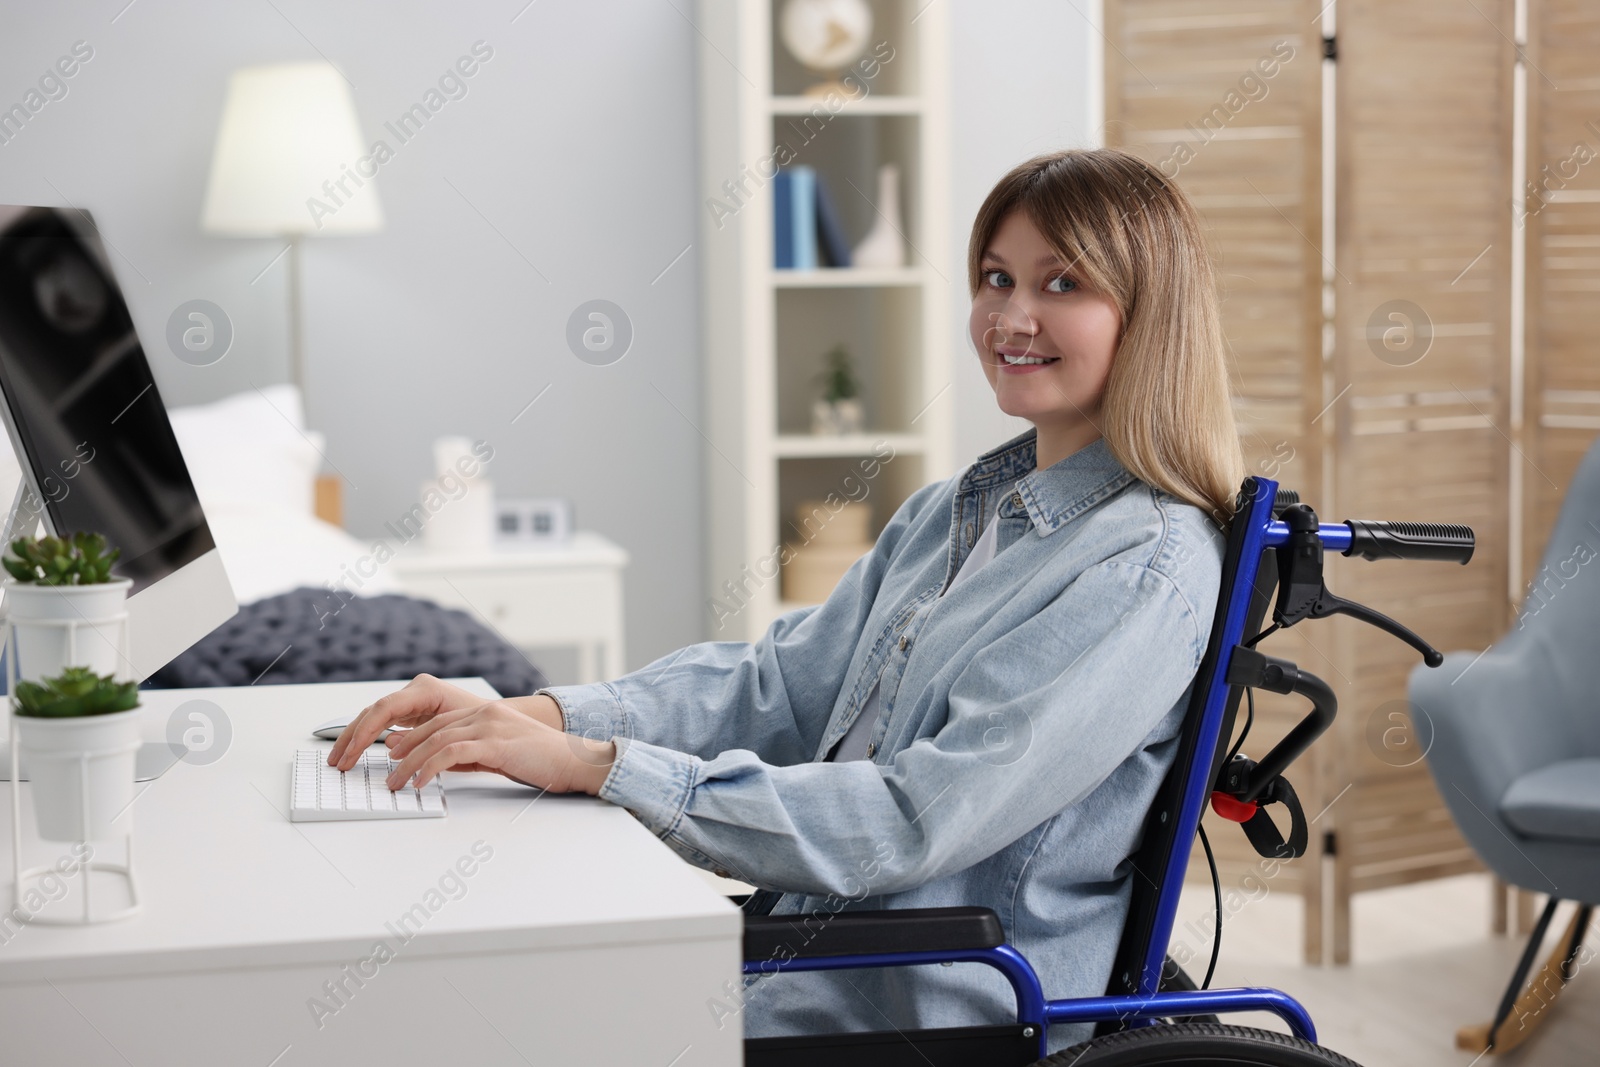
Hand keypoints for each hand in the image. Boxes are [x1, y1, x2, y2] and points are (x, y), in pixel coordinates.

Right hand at [328, 674, 497, 770]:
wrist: (497, 722)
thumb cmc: (482, 725)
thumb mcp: (452, 733)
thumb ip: (421, 738)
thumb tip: (390, 744)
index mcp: (425, 689)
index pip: (385, 708)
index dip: (365, 731)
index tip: (351, 753)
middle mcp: (414, 690)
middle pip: (373, 712)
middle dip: (351, 737)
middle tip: (337, 761)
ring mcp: (410, 699)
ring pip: (373, 717)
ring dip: (354, 739)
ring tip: (339, 761)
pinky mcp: (410, 711)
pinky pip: (381, 723)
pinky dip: (367, 738)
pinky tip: (354, 753)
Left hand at [381, 701, 615, 794]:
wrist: (576, 761)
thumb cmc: (543, 762)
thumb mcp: (500, 755)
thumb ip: (470, 755)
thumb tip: (438, 764)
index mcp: (488, 713)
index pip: (440, 723)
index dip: (414, 738)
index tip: (396, 755)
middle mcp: (486, 713)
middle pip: (433, 729)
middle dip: (405, 750)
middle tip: (387, 771)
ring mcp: (491, 725)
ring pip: (437, 740)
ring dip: (411, 763)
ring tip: (396, 783)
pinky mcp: (496, 742)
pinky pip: (452, 753)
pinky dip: (430, 767)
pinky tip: (420, 782)